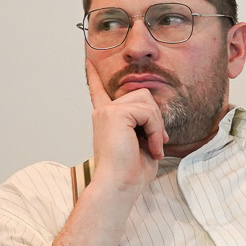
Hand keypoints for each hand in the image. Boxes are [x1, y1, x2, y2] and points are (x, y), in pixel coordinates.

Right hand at [86, 67, 165, 193]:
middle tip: (157, 143)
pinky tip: (151, 147)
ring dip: (157, 126)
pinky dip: (156, 130)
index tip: (88, 60)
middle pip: (144, 95)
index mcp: (107, 118)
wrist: (120, 185)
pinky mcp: (114, 113)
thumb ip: (144, 122)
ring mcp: (107, 111)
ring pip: (148, 102)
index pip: (100, 91)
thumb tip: (153, 108)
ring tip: (153, 146)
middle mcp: (103, 111)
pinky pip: (148, 113)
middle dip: (156, 118)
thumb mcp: (142, 141)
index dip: (94, 76)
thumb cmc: (132, 171)